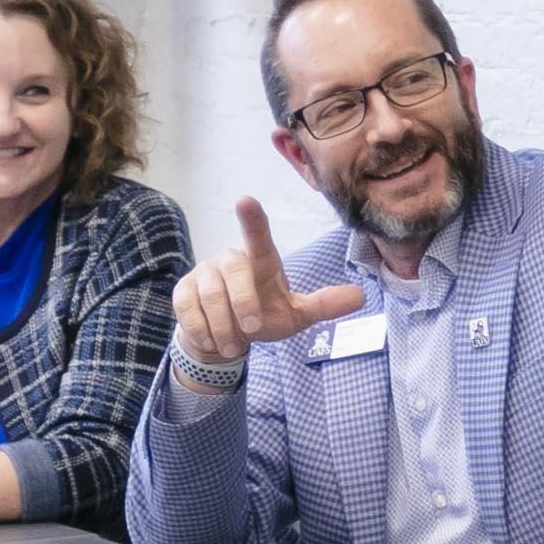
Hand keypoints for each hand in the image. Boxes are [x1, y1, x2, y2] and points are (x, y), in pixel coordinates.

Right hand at [171, 197, 363, 369]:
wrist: (223, 338)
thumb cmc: (262, 316)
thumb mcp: (295, 314)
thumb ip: (323, 304)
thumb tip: (361, 297)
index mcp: (260, 260)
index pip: (257, 236)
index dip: (252, 218)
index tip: (245, 199)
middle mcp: (229, 259)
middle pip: (233, 269)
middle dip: (243, 303)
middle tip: (251, 330)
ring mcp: (203, 273)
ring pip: (210, 295)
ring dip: (224, 326)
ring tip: (233, 344)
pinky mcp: (182, 290)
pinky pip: (188, 308)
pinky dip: (203, 329)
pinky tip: (213, 339)